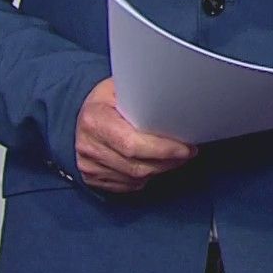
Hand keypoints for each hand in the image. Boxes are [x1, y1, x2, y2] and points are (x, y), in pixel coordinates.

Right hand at [74, 78, 196, 192]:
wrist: (84, 116)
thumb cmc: (107, 99)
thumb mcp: (120, 88)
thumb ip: (142, 96)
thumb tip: (176, 100)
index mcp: (94, 120)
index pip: (132, 144)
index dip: (162, 149)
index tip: (185, 148)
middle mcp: (88, 146)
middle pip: (136, 166)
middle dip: (168, 162)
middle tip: (188, 152)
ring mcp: (89, 166)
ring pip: (135, 178)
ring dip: (160, 170)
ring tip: (175, 157)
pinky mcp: (93, 179)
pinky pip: (127, 185)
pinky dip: (146, 178)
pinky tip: (155, 164)